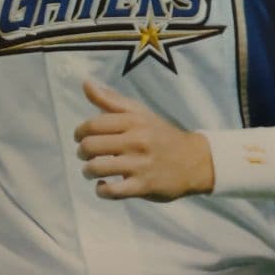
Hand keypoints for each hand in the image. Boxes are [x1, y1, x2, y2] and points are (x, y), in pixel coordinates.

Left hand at [74, 79, 213, 201]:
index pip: (92, 125)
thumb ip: (110, 100)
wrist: (194, 161)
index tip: (81, 137)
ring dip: (88, 171)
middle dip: (82, 152)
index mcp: (134, 121)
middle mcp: (136, 141)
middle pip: (90, 146)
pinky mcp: (143, 186)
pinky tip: (104, 185)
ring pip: (96, 168)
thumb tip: (85, 83)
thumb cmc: (161, 134)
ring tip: (92, 170)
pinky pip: (112, 191)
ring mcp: (140, 165)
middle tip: (87, 155)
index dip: (79, 132)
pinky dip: (101, 190)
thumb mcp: (139, 112)